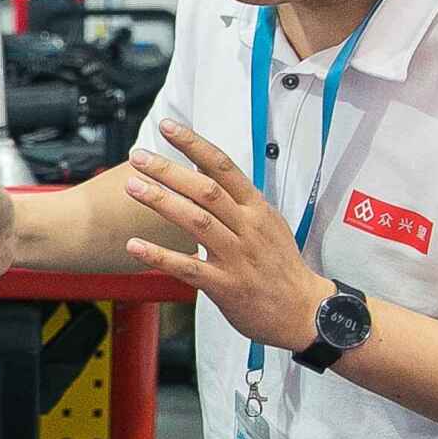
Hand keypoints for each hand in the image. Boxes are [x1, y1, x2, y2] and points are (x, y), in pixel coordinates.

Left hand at [122, 120, 334, 349]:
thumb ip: (238, 199)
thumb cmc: (281, 266)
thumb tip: (208, 171)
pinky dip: (160, 255)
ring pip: (196, 221)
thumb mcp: (268, 224)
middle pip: (205, 190)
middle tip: (139, 156)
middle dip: (169, 170)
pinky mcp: (226, 285)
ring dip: (162, 202)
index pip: (224, 167)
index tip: (169, 128)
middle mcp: (247, 227)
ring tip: (132, 187)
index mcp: (257, 208)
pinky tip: (135, 246)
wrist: (305, 310)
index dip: (195, 145)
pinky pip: (188, 267)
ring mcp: (237, 256)